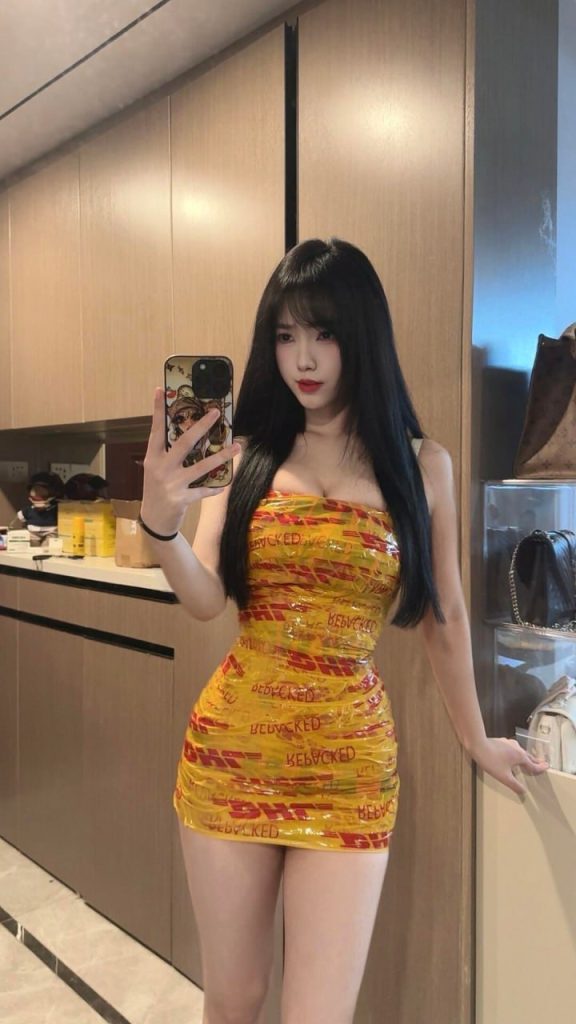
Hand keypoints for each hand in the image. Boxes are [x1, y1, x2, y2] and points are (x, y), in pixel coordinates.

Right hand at [141, 387, 239, 535]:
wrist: (154, 521)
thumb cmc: (157, 490)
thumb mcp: (156, 470)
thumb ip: (168, 454)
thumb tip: (190, 434)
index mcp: (153, 458)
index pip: (155, 430)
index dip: (157, 410)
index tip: (159, 390)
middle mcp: (161, 468)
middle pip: (184, 443)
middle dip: (201, 426)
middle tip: (215, 413)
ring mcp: (172, 484)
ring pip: (201, 466)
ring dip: (222, 456)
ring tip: (237, 446)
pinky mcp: (182, 499)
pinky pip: (204, 490)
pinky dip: (215, 487)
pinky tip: (225, 484)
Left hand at [470, 736, 548, 795]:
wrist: (478, 744)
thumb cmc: (491, 760)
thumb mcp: (504, 777)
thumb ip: (514, 785)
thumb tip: (523, 792)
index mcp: (520, 757)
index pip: (533, 765)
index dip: (539, 768)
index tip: (546, 767)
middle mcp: (517, 748)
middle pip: (528, 756)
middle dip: (535, 761)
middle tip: (541, 763)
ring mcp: (509, 743)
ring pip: (521, 751)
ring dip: (526, 756)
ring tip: (528, 760)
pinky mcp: (502, 741)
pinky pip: (513, 748)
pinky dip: (516, 753)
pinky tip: (511, 754)